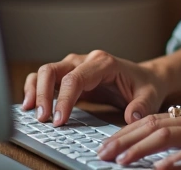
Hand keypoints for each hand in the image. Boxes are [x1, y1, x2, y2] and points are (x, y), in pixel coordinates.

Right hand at [22, 50, 167, 125]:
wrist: (145, 78)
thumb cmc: (146, 86)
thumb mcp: (150, 96)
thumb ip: (142, 106)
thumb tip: (131, 116)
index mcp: (103, 63)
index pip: (75, 78)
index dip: (64, 99)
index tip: (59, 120)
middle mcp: (86, 60)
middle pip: (53, 70)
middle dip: (43, 94)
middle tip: (43, 119)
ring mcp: (75, 66)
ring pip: (45, 72)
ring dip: (35, 91)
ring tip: (31, 112)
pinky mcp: (69, 75)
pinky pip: (46, 78)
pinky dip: (35, 89)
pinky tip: (30, 105)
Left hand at [97, 105, 180, 168]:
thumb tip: (176, 152)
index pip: (156, 119)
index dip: (129, 130)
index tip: (109, 142)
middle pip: (154, 125)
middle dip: (124, 139)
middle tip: (102, 152)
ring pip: (168, 136)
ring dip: (140, 149)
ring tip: (120, 160)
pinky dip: (176, 161)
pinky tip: (160, 169)